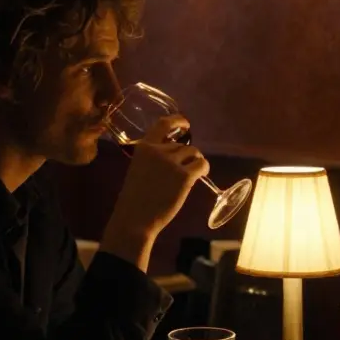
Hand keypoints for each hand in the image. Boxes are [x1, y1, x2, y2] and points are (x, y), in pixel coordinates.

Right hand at [110, 115, 208, 236]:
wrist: (135, 219)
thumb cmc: (135, 199)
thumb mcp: (139, 169)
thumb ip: (153, 159)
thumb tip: (175, 157)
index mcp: (143, 147)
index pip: (163, 124)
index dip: (177, 121)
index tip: (185, 124)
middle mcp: (158, 151)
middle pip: (182, 145)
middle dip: (185, 156)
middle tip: (182, 172)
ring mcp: (171, 163)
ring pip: (194, 153)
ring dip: (195, 162)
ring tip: (191, 175)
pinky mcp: (184, 176)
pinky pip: (202, 165)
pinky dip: (204, 169)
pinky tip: (200, 176)